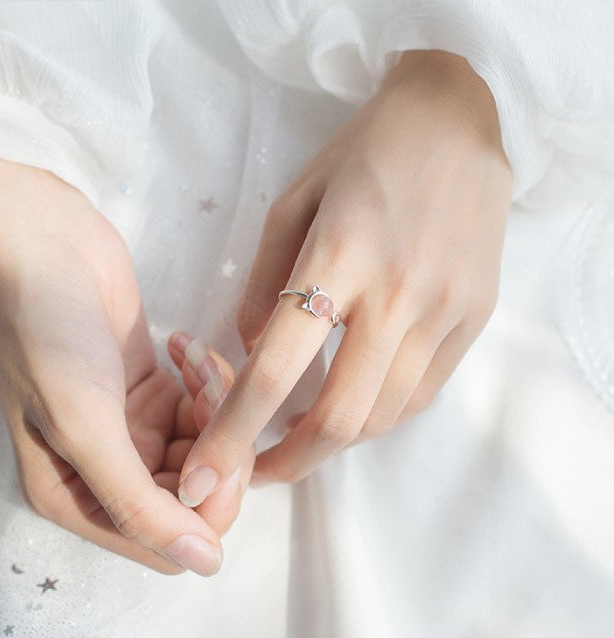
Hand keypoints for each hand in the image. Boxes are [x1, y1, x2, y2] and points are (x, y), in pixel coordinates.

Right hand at [0, 152, 249, 575]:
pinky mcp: (155, 388)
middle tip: (205, 391)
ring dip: (213, 404)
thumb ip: (140, 504)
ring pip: (209, 446)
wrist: (38, 241)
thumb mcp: (83, 426)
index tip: (216, 449)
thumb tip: (203, 566)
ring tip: (187, 357)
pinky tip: (179, 344)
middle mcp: (109, 470)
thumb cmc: (46, 331)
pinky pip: (206, 405)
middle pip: (198, 492)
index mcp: (79, 496)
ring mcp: (134, 428)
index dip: (207, 507)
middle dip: (218, 445)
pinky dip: (207, 379)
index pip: (170, 540)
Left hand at [176, 50, 512, 500]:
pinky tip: (353, 405)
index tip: (204, 475)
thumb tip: (255, 354)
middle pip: (339, 417)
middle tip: (257, 472)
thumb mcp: (292, 203)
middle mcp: (397, 293)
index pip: (276, 368)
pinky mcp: (475, 319)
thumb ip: (265, 285)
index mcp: (339, 255)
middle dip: (289, 463)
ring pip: (383, 415)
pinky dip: (378, 414)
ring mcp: (445, 311)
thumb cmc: (361, 154)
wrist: (457, 121)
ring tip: (301, 436)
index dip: (233, 433)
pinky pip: (420, 393)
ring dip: (334, 442)